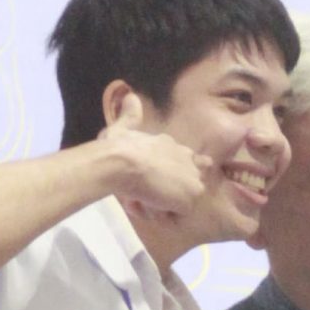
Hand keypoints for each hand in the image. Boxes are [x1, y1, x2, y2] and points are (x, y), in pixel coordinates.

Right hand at [91, 92, 209, 222]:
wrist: (122, 162)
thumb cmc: (118, 147)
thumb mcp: (124, 127)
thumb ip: (130, 116)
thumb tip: (130, 95)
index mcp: (170, 144)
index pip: (189, 157)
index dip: (181, 168)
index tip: (166, 177)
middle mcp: (186, 158)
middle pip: (190, 180)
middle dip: (172, 190)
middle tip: (148, 193)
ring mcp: (191, 178)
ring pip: (180, 200)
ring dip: (162, 203)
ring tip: (141, 199)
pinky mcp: (190, 196)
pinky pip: (175, 214)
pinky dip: (159, 213)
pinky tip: (143, 205)